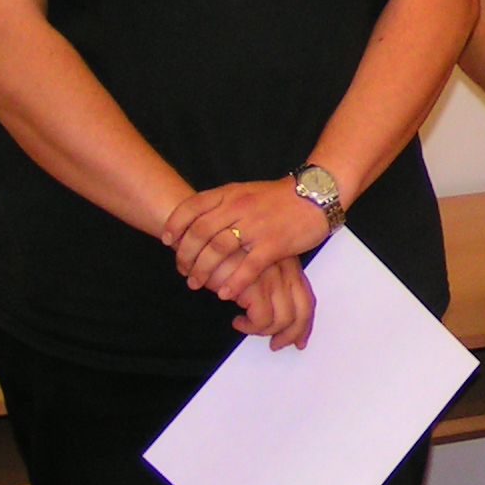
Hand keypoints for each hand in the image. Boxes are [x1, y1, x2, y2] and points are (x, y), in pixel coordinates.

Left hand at [164, 177, 332, 299]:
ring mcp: (257, 226)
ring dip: (203, 270)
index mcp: (231, 193)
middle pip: (200, 232)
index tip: (167, 241)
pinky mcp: (275, 244)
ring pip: (219, 250)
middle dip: (186, 255)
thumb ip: (224, 203)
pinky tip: (225, 294)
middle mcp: (240, 207)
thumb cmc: (281, 197)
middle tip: (182, 270)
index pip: (192, 207)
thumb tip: (198, 220)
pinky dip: (233, 282)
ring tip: (196, 284)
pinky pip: (248, 267)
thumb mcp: (247, 191)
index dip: (175, 225)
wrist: (317, 195)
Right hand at [227, 256, 315, 350]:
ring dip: (263, 331)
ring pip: (282, 320)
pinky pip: (261, 321)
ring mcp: (272, 278)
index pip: (307, 301)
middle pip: (301, 313)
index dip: (304, 325)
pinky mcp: (255, 286)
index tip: (299, 340)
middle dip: (291, 335)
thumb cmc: (225, 256)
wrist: (203, 244)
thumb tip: (280, 317)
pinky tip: (238, 321)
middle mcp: (286, 271)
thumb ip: (272, 285)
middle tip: (276, 344)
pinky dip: (250, 327)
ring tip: (246, 326)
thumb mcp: (256, 269)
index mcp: (290, 266)